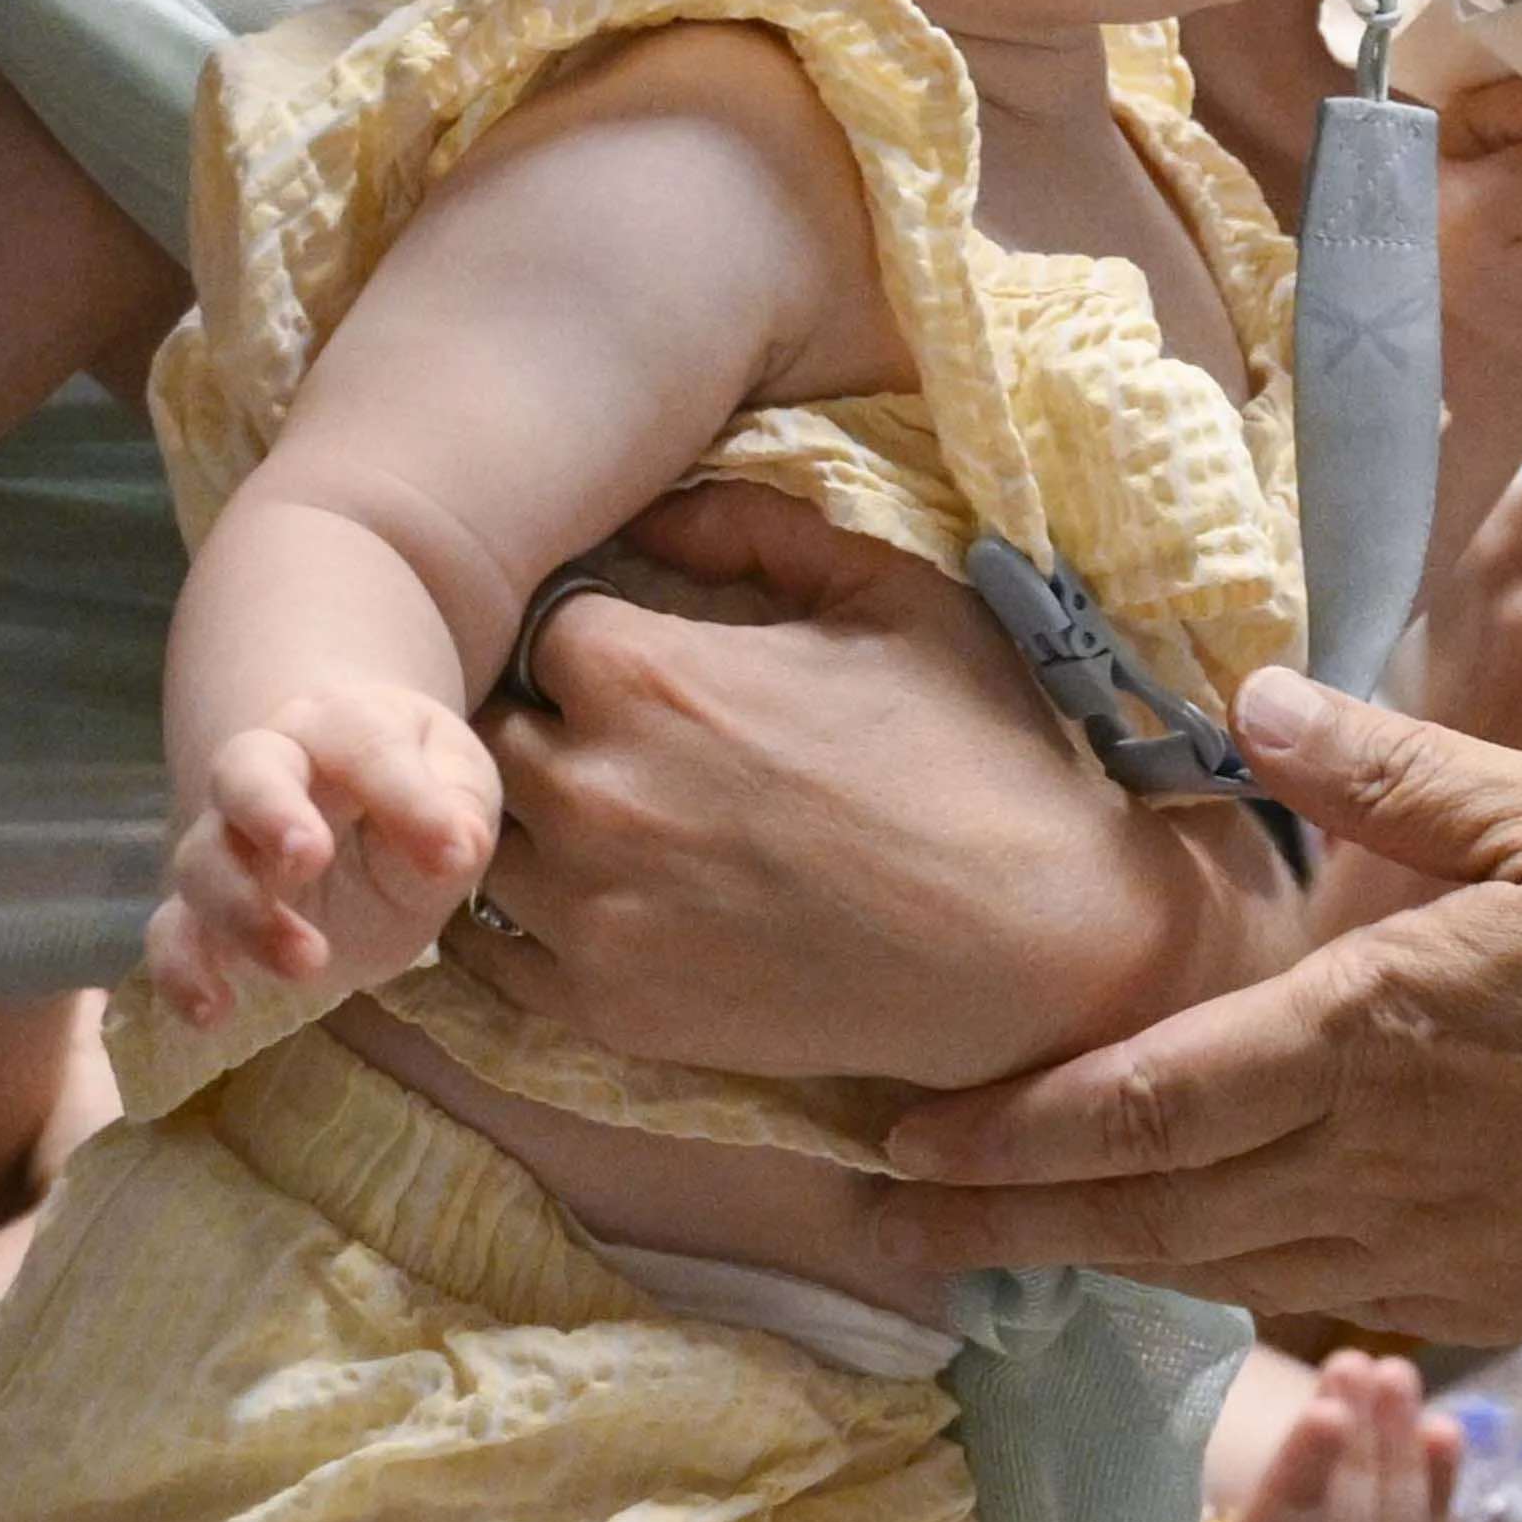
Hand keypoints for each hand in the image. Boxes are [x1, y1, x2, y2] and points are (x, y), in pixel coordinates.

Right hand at [152, 672, 497, 1026]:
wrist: (367, 819)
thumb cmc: (422, 790)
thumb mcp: (461, 789)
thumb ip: (456, 811)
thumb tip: (456, 849)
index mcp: (339, 727)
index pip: (362, 744)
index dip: (405, 797)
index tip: (455, 855)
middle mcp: (267, 771)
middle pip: (243, 774)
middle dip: (269, 813)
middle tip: (310, 859)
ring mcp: (229, 841)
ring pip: (203, 860)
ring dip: (245, 913)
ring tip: (309, 962)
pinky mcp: (208, 911)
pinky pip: (170, 933)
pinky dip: (179, 971)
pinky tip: (211, 1012)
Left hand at [461, 486, 1277, 1091]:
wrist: (1037, 939)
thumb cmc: (977, 753)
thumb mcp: (893, 595)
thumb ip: (757, 532)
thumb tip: (659, 514)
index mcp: (643, 672)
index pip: (541, 626)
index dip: (591, 637)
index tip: (640, 661)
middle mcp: (587, 786)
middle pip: (489, 731)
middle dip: (547, 725)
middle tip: (621, 745)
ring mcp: (585, 908)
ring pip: (485, 839)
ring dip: (531, 823)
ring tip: (614, 827)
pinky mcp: (603, 1007)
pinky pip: (495, 955)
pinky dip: (529, 924)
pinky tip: (603, 904)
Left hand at [830, 673, 1521, 1341]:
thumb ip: (1396, 772)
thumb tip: (1244, 701)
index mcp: (1365, 1039)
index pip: (1133, 1105)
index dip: (1002, 1138)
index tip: (892, 1149)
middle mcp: (1367, 1167)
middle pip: (1141, 1215)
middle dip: (998, 1226)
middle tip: (882, 1228)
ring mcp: (1428, 1251)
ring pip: (1216, 1268)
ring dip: (1099, 1262)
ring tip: (1009, 1249)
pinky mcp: (1496, 1298)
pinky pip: (1319, 1293)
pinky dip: (1228, 1282)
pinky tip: (1211, 1260)